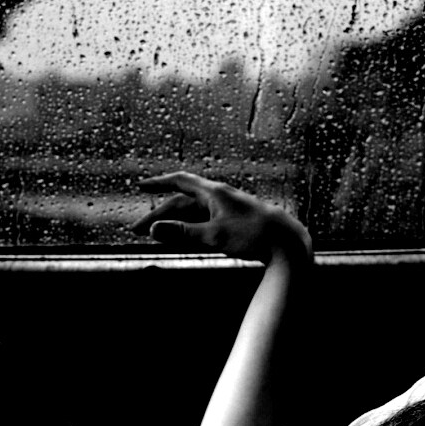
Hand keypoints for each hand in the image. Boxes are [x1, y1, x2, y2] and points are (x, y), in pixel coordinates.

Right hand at [132, 172, 310, 262]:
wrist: (287, 244)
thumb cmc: (254, 236)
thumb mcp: (215, 236)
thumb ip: (183, 233)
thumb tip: (154, 230)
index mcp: (214, 193)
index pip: (179, 182)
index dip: (158, 183)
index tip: (141, 185)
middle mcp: (219, 198)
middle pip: (182, 203)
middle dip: (158, 215)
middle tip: (137, 231)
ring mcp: (226, 210)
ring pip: (192, 214)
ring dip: (172, 223)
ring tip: (155, 236)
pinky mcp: (233, 223)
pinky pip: (204, 222)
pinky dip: (188, 228)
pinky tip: (183, 237)